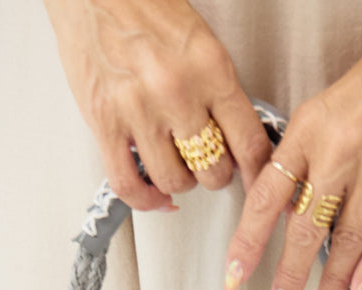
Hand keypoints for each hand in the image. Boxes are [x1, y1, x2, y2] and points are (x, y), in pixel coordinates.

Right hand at [44, 0, 270, 211]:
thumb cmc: (144, 7)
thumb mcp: (200, 42)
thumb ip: (218, 90)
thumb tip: (235, 139)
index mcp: (210, 68)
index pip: (249, 142)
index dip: (256, 171)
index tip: (254, 180)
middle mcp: (178, 92)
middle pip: (214, 170)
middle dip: (214, 173)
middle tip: (208, 162)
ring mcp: (140, 111)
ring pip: (175, 182)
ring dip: (179, 182)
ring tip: (176, 163)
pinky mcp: (105, 124)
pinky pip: (129, 185)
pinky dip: (145, 200)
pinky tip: (153, 194)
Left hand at [222, 0, 361, 289]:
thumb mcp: (324, 111)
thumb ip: (304, 160)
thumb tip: (284, 209)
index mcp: (307, 133)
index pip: (266, 198)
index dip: (248, 243)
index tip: (234, 277)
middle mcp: (337, 151)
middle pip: (304, 228)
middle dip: (288, 276)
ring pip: (346, 238)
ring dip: (332, 283)